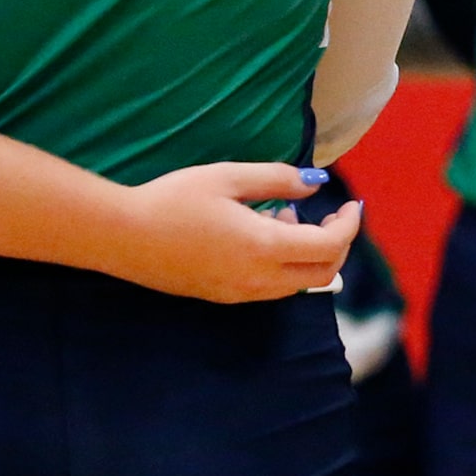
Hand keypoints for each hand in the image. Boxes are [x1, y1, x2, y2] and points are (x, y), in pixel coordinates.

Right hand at [104, 162, 363, 303]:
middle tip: (330, 214)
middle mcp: (257, 280)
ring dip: (307, 255)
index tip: (352, 204)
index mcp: (264, 248)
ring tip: (285, 218)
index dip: (349, 225)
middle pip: (322, 273)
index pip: (329, 247)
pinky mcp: (222, 298)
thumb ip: (278, 180)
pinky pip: (270, 288)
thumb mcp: (228, 177)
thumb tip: (316, 184)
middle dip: (336, 244)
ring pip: (297, 284)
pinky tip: (260, 236)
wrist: (123, 236)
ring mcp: (239, 294)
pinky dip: (283, 266)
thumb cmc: (173, 199)